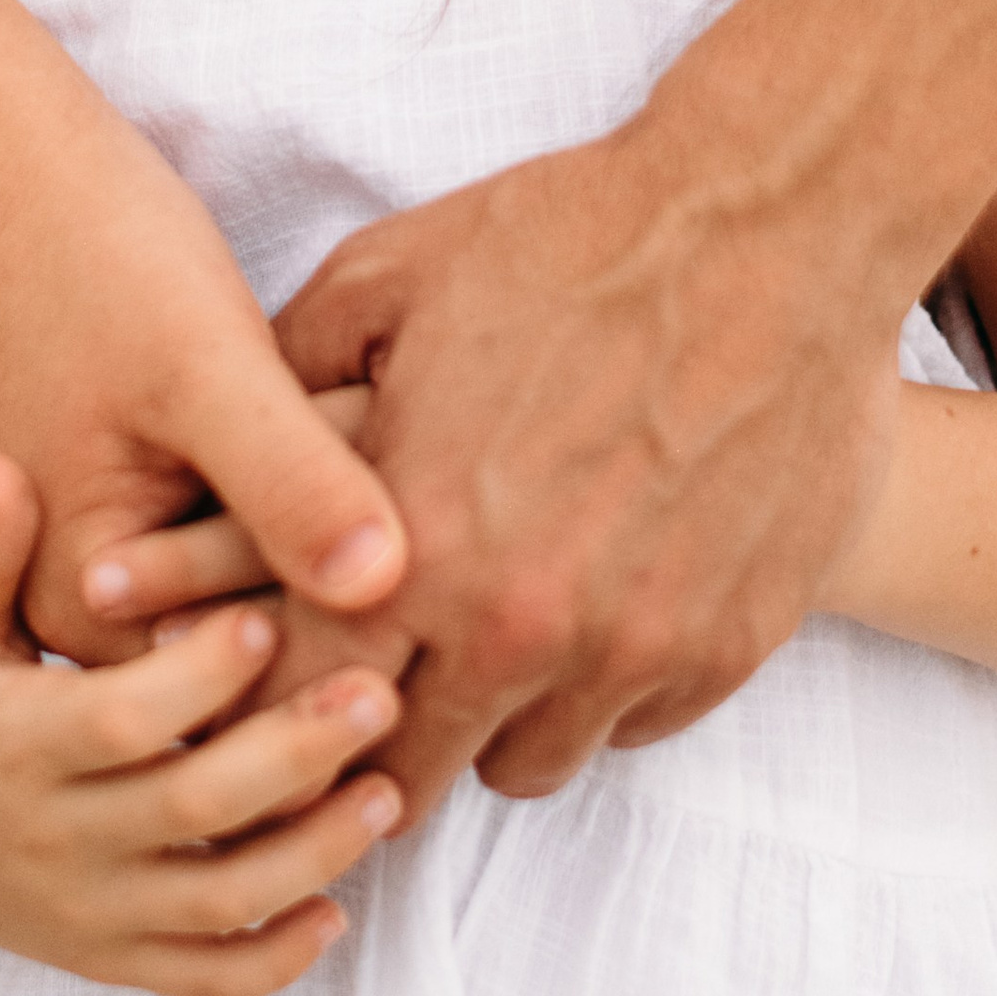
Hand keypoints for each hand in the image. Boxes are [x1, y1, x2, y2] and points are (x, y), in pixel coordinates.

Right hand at [0, 132, 407, 665]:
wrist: (2, 174)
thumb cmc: (92, 257)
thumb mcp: (200, 366)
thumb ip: (285, 478)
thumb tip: (383, 583)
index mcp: (89, 609)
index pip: (255, 680)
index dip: (350, 618)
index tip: (411, 522)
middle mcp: (98, 611)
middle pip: (266, 647)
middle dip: (347, 563)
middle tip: (390, 432)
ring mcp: (129, 561)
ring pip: (274, 590)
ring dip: (335, 518)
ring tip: (365, 406)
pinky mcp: (160, 511)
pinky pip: (257, 537)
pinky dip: (310, 486)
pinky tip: (342, 406)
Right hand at [0, 455, 404, 995]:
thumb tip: (4, 470)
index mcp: (12, 746)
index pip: (119, 720)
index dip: (198, 676)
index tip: (269, 618)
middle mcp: (51, 840)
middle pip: (188, 808)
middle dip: (292, 753)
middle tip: (379, 691)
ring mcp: (86, 913)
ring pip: (214, 902)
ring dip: (310, 855)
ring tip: (387, 791)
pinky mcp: (111, 961)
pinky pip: (201, 979)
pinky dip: (274, 961)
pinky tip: (338, 910)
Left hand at [266, 96, 914, 820]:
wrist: (768, 223)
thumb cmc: (567, 236)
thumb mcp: (384, 278)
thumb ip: (289, 386)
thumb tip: (228, 458)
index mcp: (410, 543)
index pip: (299, 701)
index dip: (279, 699)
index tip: (288, 675)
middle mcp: (513, 623)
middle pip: (404, 772)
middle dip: (378, 735)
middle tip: (385, 676)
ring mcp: (629, 647)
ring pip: (524, 764)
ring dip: (497, 715)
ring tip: (497, 634)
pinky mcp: (725, 647)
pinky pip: (633, 726)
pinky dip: (604, 686)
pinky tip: (598, 601)